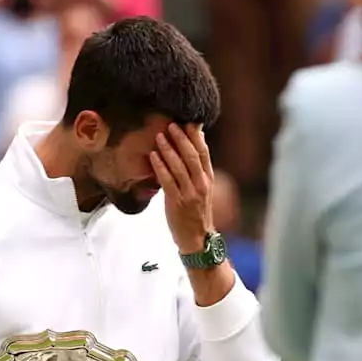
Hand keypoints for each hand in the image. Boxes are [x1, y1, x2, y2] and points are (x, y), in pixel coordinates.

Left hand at [150, 123, 214, 253]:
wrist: (197, 238)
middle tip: (171, 125)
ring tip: (159, 136)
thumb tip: (195, 143)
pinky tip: (153, 156)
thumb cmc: (196, 211)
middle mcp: (201, 184)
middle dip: (181, 139)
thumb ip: (197, 167)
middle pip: (192, 156)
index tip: (188, 122)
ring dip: (168, 149)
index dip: (196, 136)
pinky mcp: (177, 202)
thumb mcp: (202, 187)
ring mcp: (190, 193)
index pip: (204, 153)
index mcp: (208, 179)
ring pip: (179, 167)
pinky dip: (160, 166)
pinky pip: (168, 181)